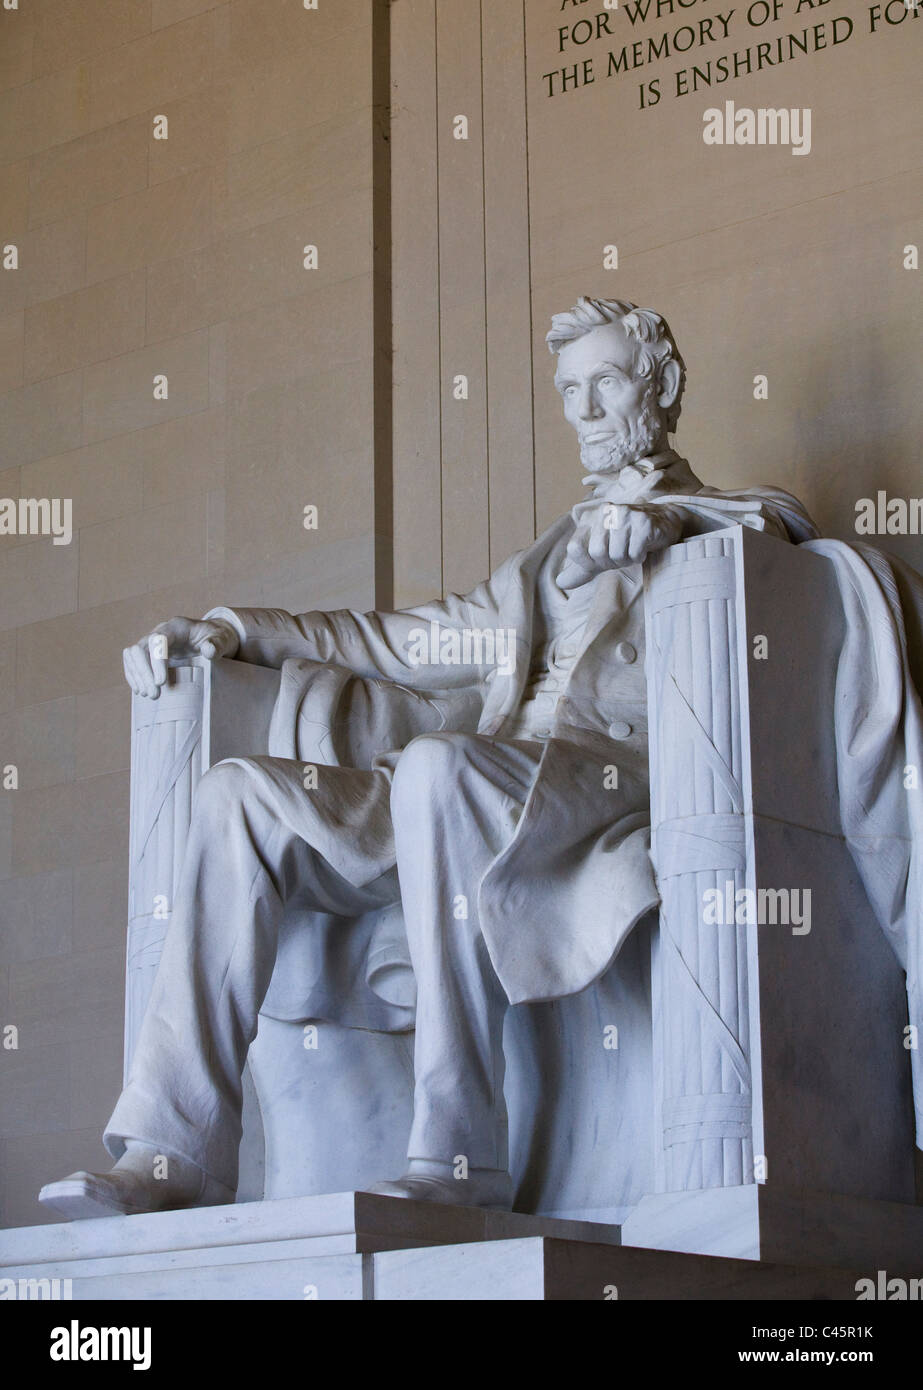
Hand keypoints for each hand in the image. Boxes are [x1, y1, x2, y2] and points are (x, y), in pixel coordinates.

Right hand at [122, 616, 238, 698]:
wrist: (210, 636)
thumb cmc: (217, 638)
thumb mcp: (222, 639)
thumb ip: (216, 644)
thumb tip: (208, 651)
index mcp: (176, 627)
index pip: (158, 640)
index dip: (156, 661)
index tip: (161, 683)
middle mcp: (160, 631)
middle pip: (140, 648)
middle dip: (144, 672)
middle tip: (154, 695)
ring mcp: (152, 641)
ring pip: (132, 655)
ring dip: (137, 676)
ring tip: (148, 695)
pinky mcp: (149, 652)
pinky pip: (132, 662)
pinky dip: (134, 676)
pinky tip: (141, 690)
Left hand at [557, 501, 683, 589]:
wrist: (659, 523)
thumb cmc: (625, 540)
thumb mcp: (600, 555)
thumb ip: (581, 569)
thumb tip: (560, 583)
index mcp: (589, 518)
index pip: (575, 549)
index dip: (587, 562)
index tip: (600, 560)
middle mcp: (604, 512)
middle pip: (597, 553)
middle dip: (611, 562)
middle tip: (621, 555)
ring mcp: (625, 514)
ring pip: (617, 555)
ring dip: (627, 560)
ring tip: (632, 549)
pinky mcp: (643, 522)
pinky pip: (634, 553)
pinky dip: (639, 556)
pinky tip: (643, 546)